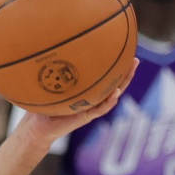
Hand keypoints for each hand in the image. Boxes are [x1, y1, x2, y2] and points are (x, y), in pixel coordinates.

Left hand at [17, 62, 139, 145]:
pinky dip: (109, 101)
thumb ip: (54, 71)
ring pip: (113, 95)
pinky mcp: (85, 117)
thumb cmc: (44, 104)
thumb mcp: (51, 84)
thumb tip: (50, 48)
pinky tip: (116, 93)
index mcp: (88, 91)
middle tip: (135, 60)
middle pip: (114, 84)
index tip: (125, 51)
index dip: (115, 66)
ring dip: (123, 84)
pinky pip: (101, 109)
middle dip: (126, 73)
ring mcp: (91, 107)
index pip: (105, 77)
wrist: (38, 126)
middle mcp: (92, 98)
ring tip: (131, 71)